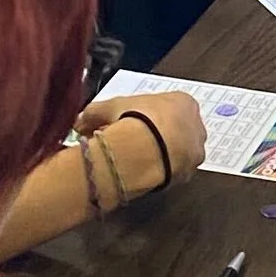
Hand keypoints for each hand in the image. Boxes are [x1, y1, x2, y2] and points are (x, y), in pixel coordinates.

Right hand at [76, 90, 206, 192]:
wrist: (146, 150)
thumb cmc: (134, 119)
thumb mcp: (109, 107)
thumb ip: (95, 112)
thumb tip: (78, 122)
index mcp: (185, 102)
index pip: (165, 108)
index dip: (143, 117)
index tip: (125, 124)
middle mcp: (197, 125)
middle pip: (174, 131)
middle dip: (153, 136)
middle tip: (129, 143)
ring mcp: (195, 151)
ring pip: (174, 152)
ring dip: (158, 155)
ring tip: (133, 161)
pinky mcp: (189, 174)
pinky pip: (171, 171)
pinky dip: (158, 171)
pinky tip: (141, 173)